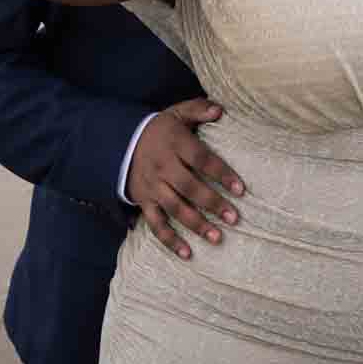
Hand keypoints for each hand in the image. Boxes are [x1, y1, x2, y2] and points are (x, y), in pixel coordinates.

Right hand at [125, 98, 245, 261]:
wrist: (122, 142)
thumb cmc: (160, 129)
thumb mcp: (177, 113)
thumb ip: (198, 109)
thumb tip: (220, 110)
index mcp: (174, 143)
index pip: (201, 159)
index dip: (221, 173)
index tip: (241, 189)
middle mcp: (163, 166)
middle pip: (189, 187)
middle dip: (212, 204)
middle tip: (234, 218)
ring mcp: (152, 186)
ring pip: (174, 208)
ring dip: (196, 225)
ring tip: (217, 238)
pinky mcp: (144, 201)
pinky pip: (156, 223)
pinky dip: (170, 240)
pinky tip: (187, 253)